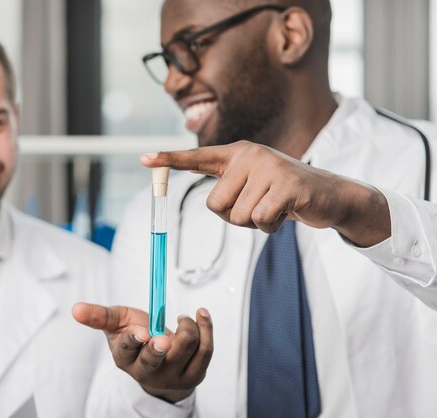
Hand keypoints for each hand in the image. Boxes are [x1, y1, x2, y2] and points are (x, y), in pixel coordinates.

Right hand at [72, 302, 212, 402]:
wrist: (162, 365)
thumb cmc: (138, 339)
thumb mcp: (117, 325)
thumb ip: (98, 316)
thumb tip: (75, 308)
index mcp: (126, 358)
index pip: (127, 350)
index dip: (134, 340)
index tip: (141, 331)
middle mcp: (148, 371)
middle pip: (154, 361)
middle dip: (158, 349)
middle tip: (162, 340)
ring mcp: (173, 376)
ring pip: (185, 347)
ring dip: (187, 325)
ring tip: (182, 318)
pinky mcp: (195, 374)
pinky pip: (205, 350)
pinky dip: (206, 327)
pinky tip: (201, 314)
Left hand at [141, 140, 390, 246]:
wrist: (330, 195)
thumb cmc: (283, 194)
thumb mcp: (254, 184)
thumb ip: (229, 187)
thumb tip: (212, 203)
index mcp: (237, 153)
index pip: (197, 157)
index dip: (169, 160)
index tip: (143, 159)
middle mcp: (249, 154)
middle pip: (214, 205)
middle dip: (234, 216)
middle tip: (259, 206)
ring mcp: (268, 167)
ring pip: (236, 217)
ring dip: (254, 223)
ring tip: (274, 208)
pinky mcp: (286, 185)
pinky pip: (259, 221)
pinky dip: (270, 228)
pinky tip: (285, 214)